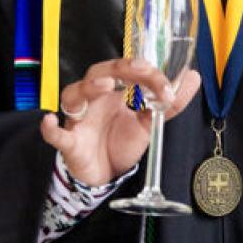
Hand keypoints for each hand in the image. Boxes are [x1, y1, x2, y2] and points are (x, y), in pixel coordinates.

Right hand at [39, 58, 200, 185]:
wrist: (106, 174)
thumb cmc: (122, 140)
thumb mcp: (150, 121)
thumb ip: (171, 102)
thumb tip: (193, 76)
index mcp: (116, 89)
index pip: (129, 70)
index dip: (149, 75)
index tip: (169, 90)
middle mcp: (96, 98)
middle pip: (100, 71)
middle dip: (120, 68)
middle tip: (140, 70)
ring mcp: (81, 118)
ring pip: (74, 94)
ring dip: (88, 87)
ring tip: (103, 85)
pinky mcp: (70, 142)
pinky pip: (56, 133)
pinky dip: (50, 128)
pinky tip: (49, 122)